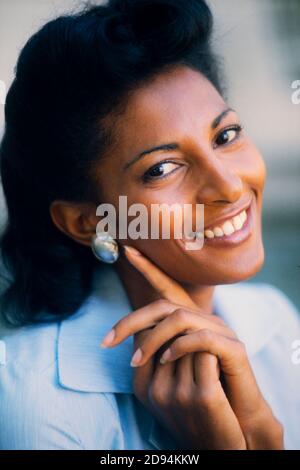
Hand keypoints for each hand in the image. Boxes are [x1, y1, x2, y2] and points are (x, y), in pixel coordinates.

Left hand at [101, 245, 283, 448]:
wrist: (235, 413)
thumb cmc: (200, 389)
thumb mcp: (174, 364)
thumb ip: (157, 344)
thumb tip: (127, 335)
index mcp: (193, 319)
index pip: (167, 288)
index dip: (149, 268)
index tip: (128, 250)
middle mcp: (207, 318)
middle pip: (165, 305)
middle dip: (132, 321)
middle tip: (106, 341)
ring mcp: (222, 331)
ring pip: (181, 318)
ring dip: (152, 339)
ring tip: (135, 361)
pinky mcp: (234, 349)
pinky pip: (203, 338)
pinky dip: (179, 348)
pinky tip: (165, 362)